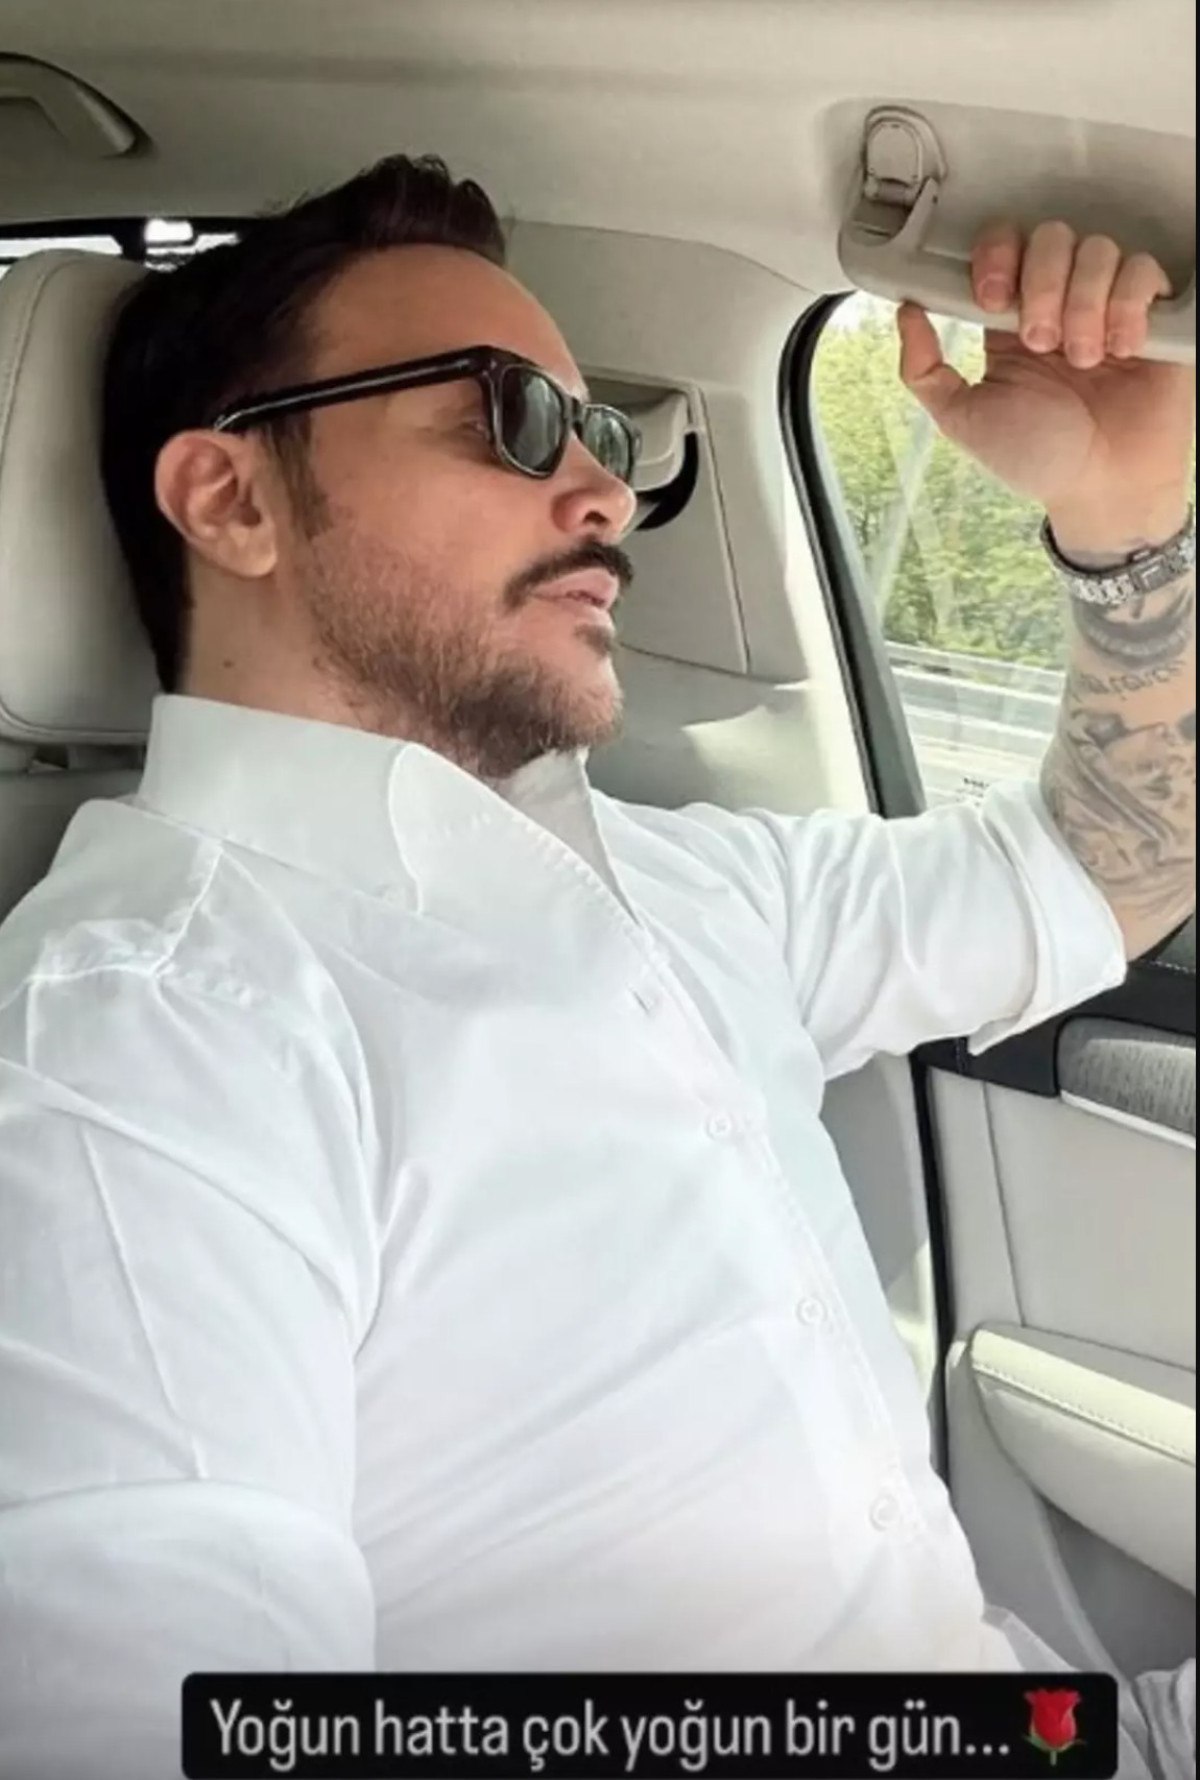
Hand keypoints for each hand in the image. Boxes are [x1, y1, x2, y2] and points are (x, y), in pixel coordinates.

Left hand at [896, 221, 1195, 551]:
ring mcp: (1107, 304)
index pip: (1003, 246)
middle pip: (1050, 237)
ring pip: (1097, 251)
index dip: (996, 258)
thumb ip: (924, 371)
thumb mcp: (963, 420)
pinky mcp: (1153, 313)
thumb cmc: (1040, 460)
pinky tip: (1122, 350)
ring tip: (1085, 360)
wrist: (1104, 489)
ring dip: (1083, 306)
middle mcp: (1060, 302)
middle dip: (1041, 286)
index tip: (991, 300)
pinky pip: (1143, 272)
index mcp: (1012, 318)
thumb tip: (905, 312)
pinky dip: (1127, 309)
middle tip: (1042, 344)